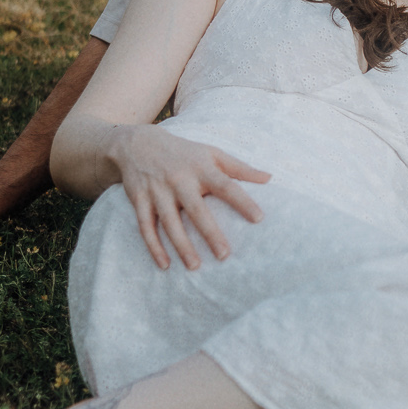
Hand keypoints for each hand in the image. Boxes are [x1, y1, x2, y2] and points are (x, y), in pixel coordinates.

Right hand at [110, 128, 270, 270]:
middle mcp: (179, 180)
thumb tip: (269, 178)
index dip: (242, 201)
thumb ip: (240, 168)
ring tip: (195, 266)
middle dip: (210, 233)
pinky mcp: (139, 200)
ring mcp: (158, 191)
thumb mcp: (212, 153)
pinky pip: (145, 227)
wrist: (138, 142)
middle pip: (196, 209)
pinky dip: (154, 246)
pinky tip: (165, 265)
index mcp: (201, 168)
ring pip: (170, 222)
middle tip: (224, 255)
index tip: (259, 218)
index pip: (226, 186)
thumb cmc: (184, 152)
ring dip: (181, 245)